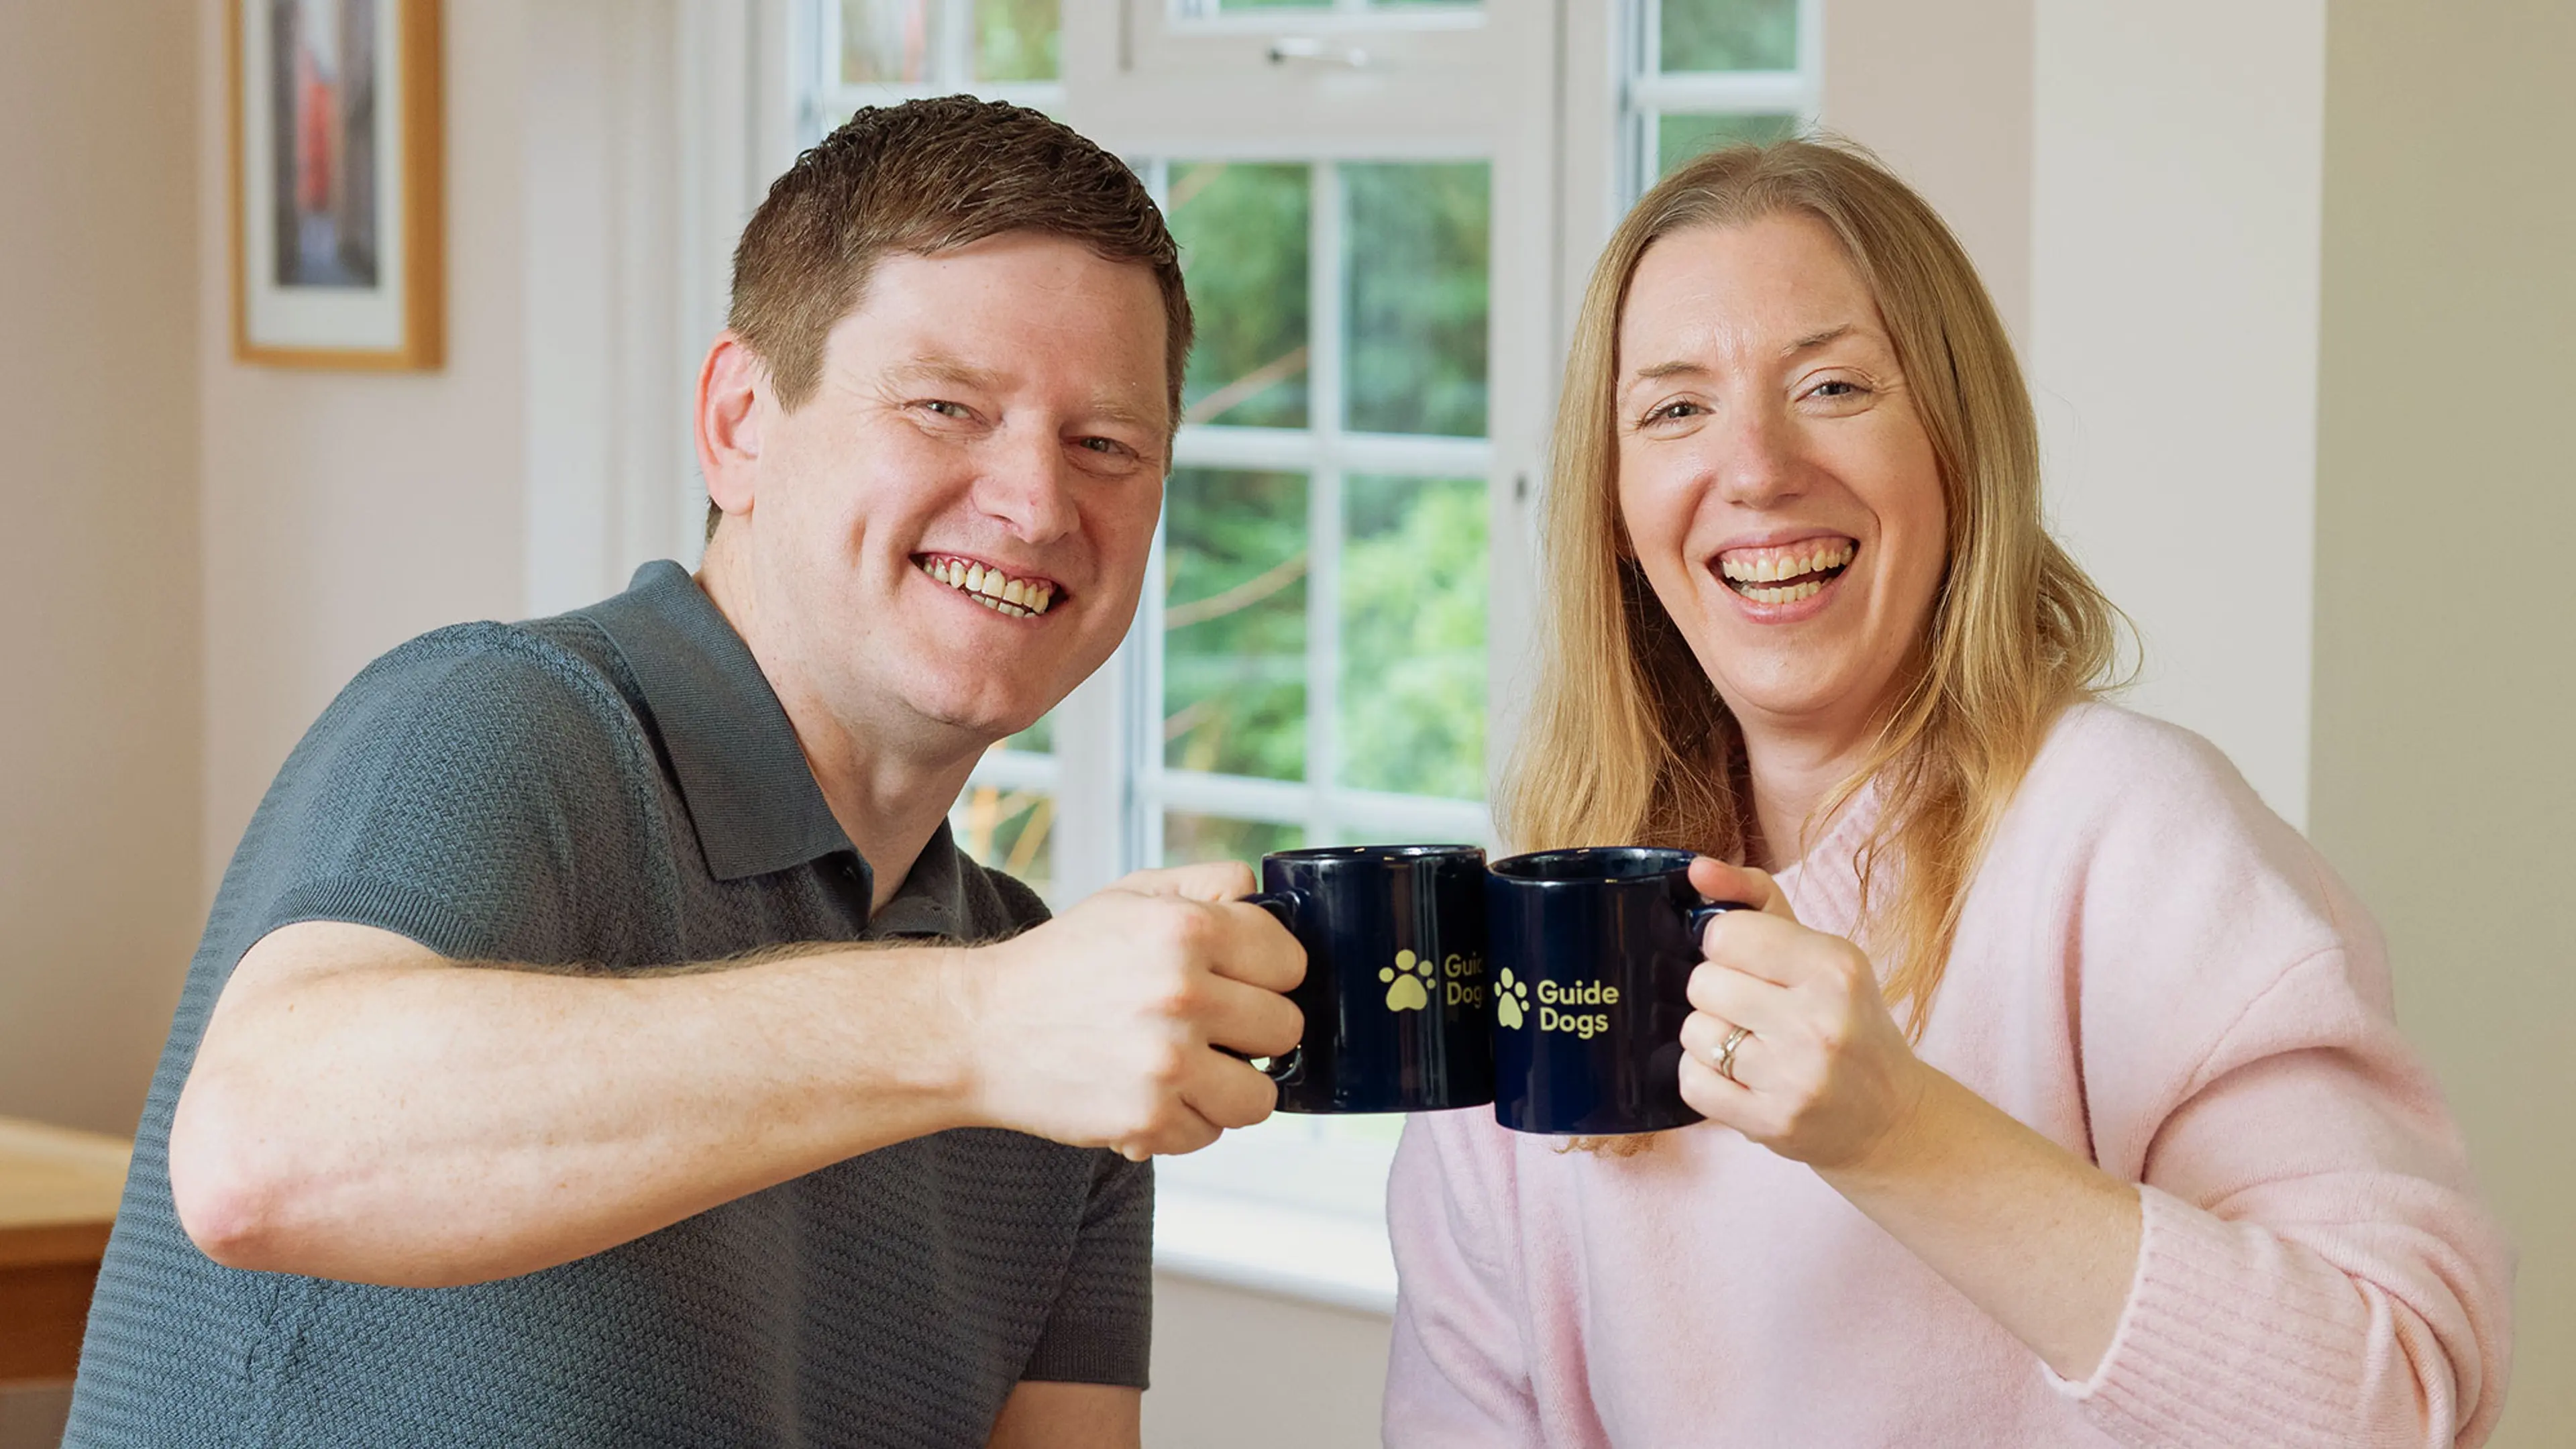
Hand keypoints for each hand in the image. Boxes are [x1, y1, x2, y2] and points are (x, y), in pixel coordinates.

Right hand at [961, 861, 1304, 1160]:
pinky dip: (1184, 1121)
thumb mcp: (1132, 897)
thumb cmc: (1063, 962)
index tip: (1243, 983)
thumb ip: (1210, 886)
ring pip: (1261, 1097)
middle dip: (1254, 1031)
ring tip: (1189, 1068)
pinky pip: (1209, 1133)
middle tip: (1211, 1028)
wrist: (981, 1029)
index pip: (1291, 962)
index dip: (1271, 974)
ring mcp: (1167, 1062)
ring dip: (1229, 1086)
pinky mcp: (1147, 1118)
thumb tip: (1266, 898)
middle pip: (1286, 1029)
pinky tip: (1149, 1093)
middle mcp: (1183, 993)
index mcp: (1187, 928)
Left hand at [1675, 857, 1929, 1170]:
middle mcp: (1818, 1021)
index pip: (1725, 934)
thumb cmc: (1847, 1021)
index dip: (1725, 945)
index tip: (1748, 962)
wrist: (1889, 1117)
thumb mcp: (1818, 951)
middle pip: (1702, 983)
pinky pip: (1692, 1082)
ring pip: (1693, 1032)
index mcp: (1834, 967)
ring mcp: (1795, 1078)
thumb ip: (1754, 899)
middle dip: (1719, 992)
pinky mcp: (1773, 1123)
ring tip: (1751, 1045)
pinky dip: (1705, 1077)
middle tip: (1754, 1009)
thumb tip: (1696, 869)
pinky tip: (1741, 1077)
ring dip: (1711, 1037)